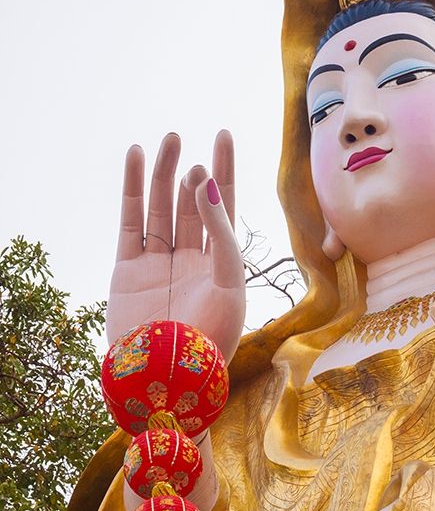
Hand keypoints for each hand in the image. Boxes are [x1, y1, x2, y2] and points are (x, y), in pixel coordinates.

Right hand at [107, 130, 245, 362]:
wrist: (168, 375)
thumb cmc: (210, 335)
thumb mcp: (230, 281)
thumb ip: (221, 233)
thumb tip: (208, 184)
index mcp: (221, 266)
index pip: (224, 208)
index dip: (224, 173)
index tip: (224, 136)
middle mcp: (190, 261)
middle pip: (191, 205)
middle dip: (190, 173)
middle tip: (187, 143)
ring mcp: (158, 264)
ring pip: (161, 208)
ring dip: (163, 174)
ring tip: (167, 140)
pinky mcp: (128, 269)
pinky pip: (131, 222)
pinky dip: (133, 191)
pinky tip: (136, 159)